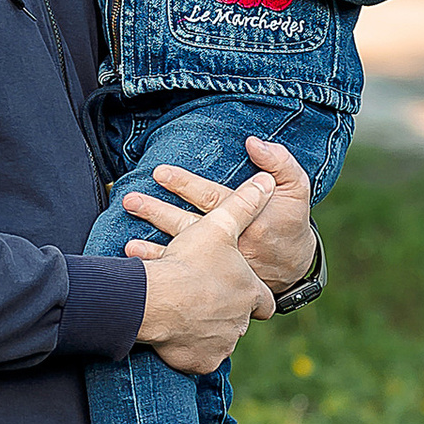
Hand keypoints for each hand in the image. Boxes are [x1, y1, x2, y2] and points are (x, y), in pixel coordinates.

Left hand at [120, 132, 317, 296]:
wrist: (294, 264)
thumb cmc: (290, 219)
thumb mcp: (295, 187)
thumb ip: (278, 162)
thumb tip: (253, 142)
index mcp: (248, 220)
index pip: (212, 198)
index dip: (186, 185)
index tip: (160, 172)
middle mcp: (231, 244)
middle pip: (189, 226)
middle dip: (158, 213)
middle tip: (131, 200)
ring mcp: (220, 265)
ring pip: (184, 255)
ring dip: (155, 249)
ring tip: (128, 245)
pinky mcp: (213, 280)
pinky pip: (185, 279)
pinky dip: (163, 273)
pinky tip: (141, 269)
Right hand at [122, 175, 275, 374]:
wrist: (159, 301)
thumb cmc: (190, 263)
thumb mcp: (219, 225)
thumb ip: (244, 204)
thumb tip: (267, 181)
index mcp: (250, 292)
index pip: (264, 301)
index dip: (253, 295)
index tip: (242, 292)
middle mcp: (241, 322)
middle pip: (239, 320)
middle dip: (224, 311)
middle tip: (202, 300)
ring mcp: (222, 345)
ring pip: (220, 341)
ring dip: (207, 331)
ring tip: (185, 317)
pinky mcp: (201, 362)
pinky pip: (199, 359)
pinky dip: (191, 351)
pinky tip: (178, 339)